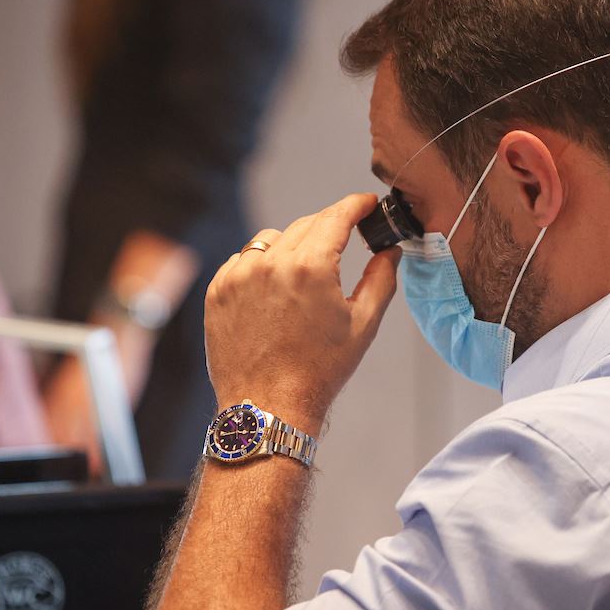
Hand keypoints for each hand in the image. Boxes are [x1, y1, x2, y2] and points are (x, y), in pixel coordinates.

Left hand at [204, 193, 400, 434]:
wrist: (269, 407)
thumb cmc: (319, 371)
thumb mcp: (362, 324)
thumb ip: (381, 279)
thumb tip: (390, 250)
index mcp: (310, 268)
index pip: (336, 216)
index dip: (356, 205)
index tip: (367, 203)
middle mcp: (270, 264)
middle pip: (306, 224)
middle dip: (329, 227)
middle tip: (345, 240)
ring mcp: (238, 276)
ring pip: (272, 239)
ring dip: (292, 246)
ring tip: (305, 277)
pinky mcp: (218, 290)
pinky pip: (243, 261)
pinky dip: (261, 266)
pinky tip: (275, 293)